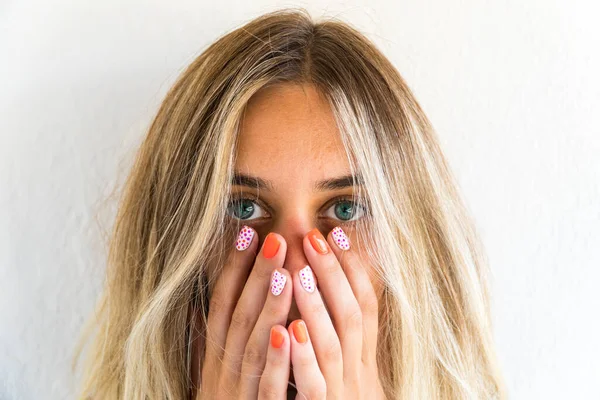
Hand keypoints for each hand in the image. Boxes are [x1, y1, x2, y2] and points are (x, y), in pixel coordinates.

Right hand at [195, 227, 292, 398]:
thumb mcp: (215, 366)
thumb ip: (215, 334)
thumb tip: (209, 298)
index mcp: (216, 351)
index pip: (222, 301)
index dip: (234, 267)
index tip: (247, 231)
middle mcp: (222, 365)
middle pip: (239, 314)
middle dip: (256, 276)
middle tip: (274, 238)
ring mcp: (237, 388)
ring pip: (251, 343)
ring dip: (267, 308)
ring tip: (284, 273)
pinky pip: (266, 385)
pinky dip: (274, 359)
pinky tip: (286, 331)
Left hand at [259, 227, 385, 398]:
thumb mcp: (345, 367)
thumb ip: (337, 332)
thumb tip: (327, 288)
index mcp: (362, 357)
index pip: (364, 304)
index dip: (352, 268)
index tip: (337, 232)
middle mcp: (358, 371)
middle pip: (352, 315)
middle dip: (335, 274)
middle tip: (316, 236)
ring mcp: (342, 391)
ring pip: (334, 344)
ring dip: (318, 306)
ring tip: (302, 270)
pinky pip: (314, 385)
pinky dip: (303, 357)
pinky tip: (289, 329)